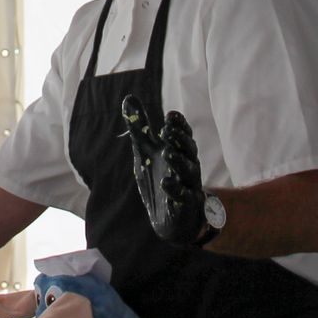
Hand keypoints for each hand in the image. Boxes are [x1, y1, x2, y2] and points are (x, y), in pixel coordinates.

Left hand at [120, 95, 205, 244]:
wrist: (170, 219)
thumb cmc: (160, 178)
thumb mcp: (146, 151)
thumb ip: (139, 127)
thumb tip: (128, 98)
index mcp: (179, 151)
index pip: (183, 135)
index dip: (179, 126)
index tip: (171, 115)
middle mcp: (187, 167)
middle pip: (189, 150)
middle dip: (181, 140)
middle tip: (169, 129)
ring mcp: (189, 186)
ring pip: (189, 172)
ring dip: (179, 161)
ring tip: (168, 152)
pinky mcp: (185, 206)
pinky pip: (184, 197)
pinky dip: (175, 189)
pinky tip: (165, 182)